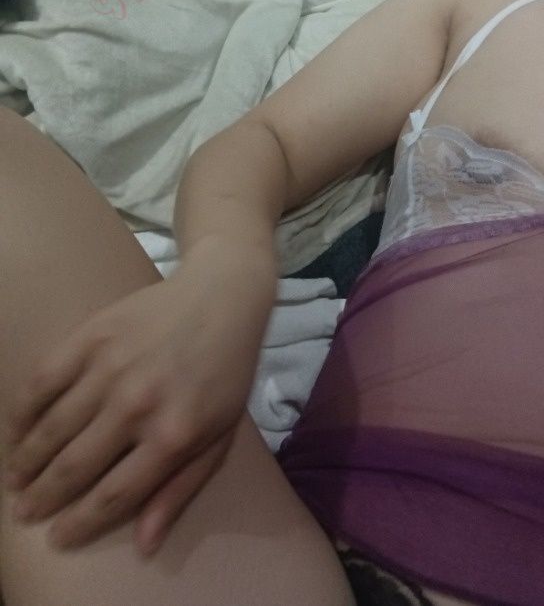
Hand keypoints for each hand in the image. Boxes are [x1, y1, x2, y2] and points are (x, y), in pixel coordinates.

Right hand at [4, 256, 272, 553]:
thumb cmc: (226, 372)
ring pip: (51, 429)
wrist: (222, 296)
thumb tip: (145, 544)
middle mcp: (137, 404)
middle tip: (24, 511)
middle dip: (42, 498)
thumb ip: (181, 489)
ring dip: (25, 461)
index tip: (57, 537)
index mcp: (174, 435)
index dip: (79, 523)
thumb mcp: (220, 436)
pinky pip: (42, 380)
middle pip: (74, 468)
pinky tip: (15, 432)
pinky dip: (21, 412)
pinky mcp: (92, 335)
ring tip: (16, 480)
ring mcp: (111, 367)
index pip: (112, 496)